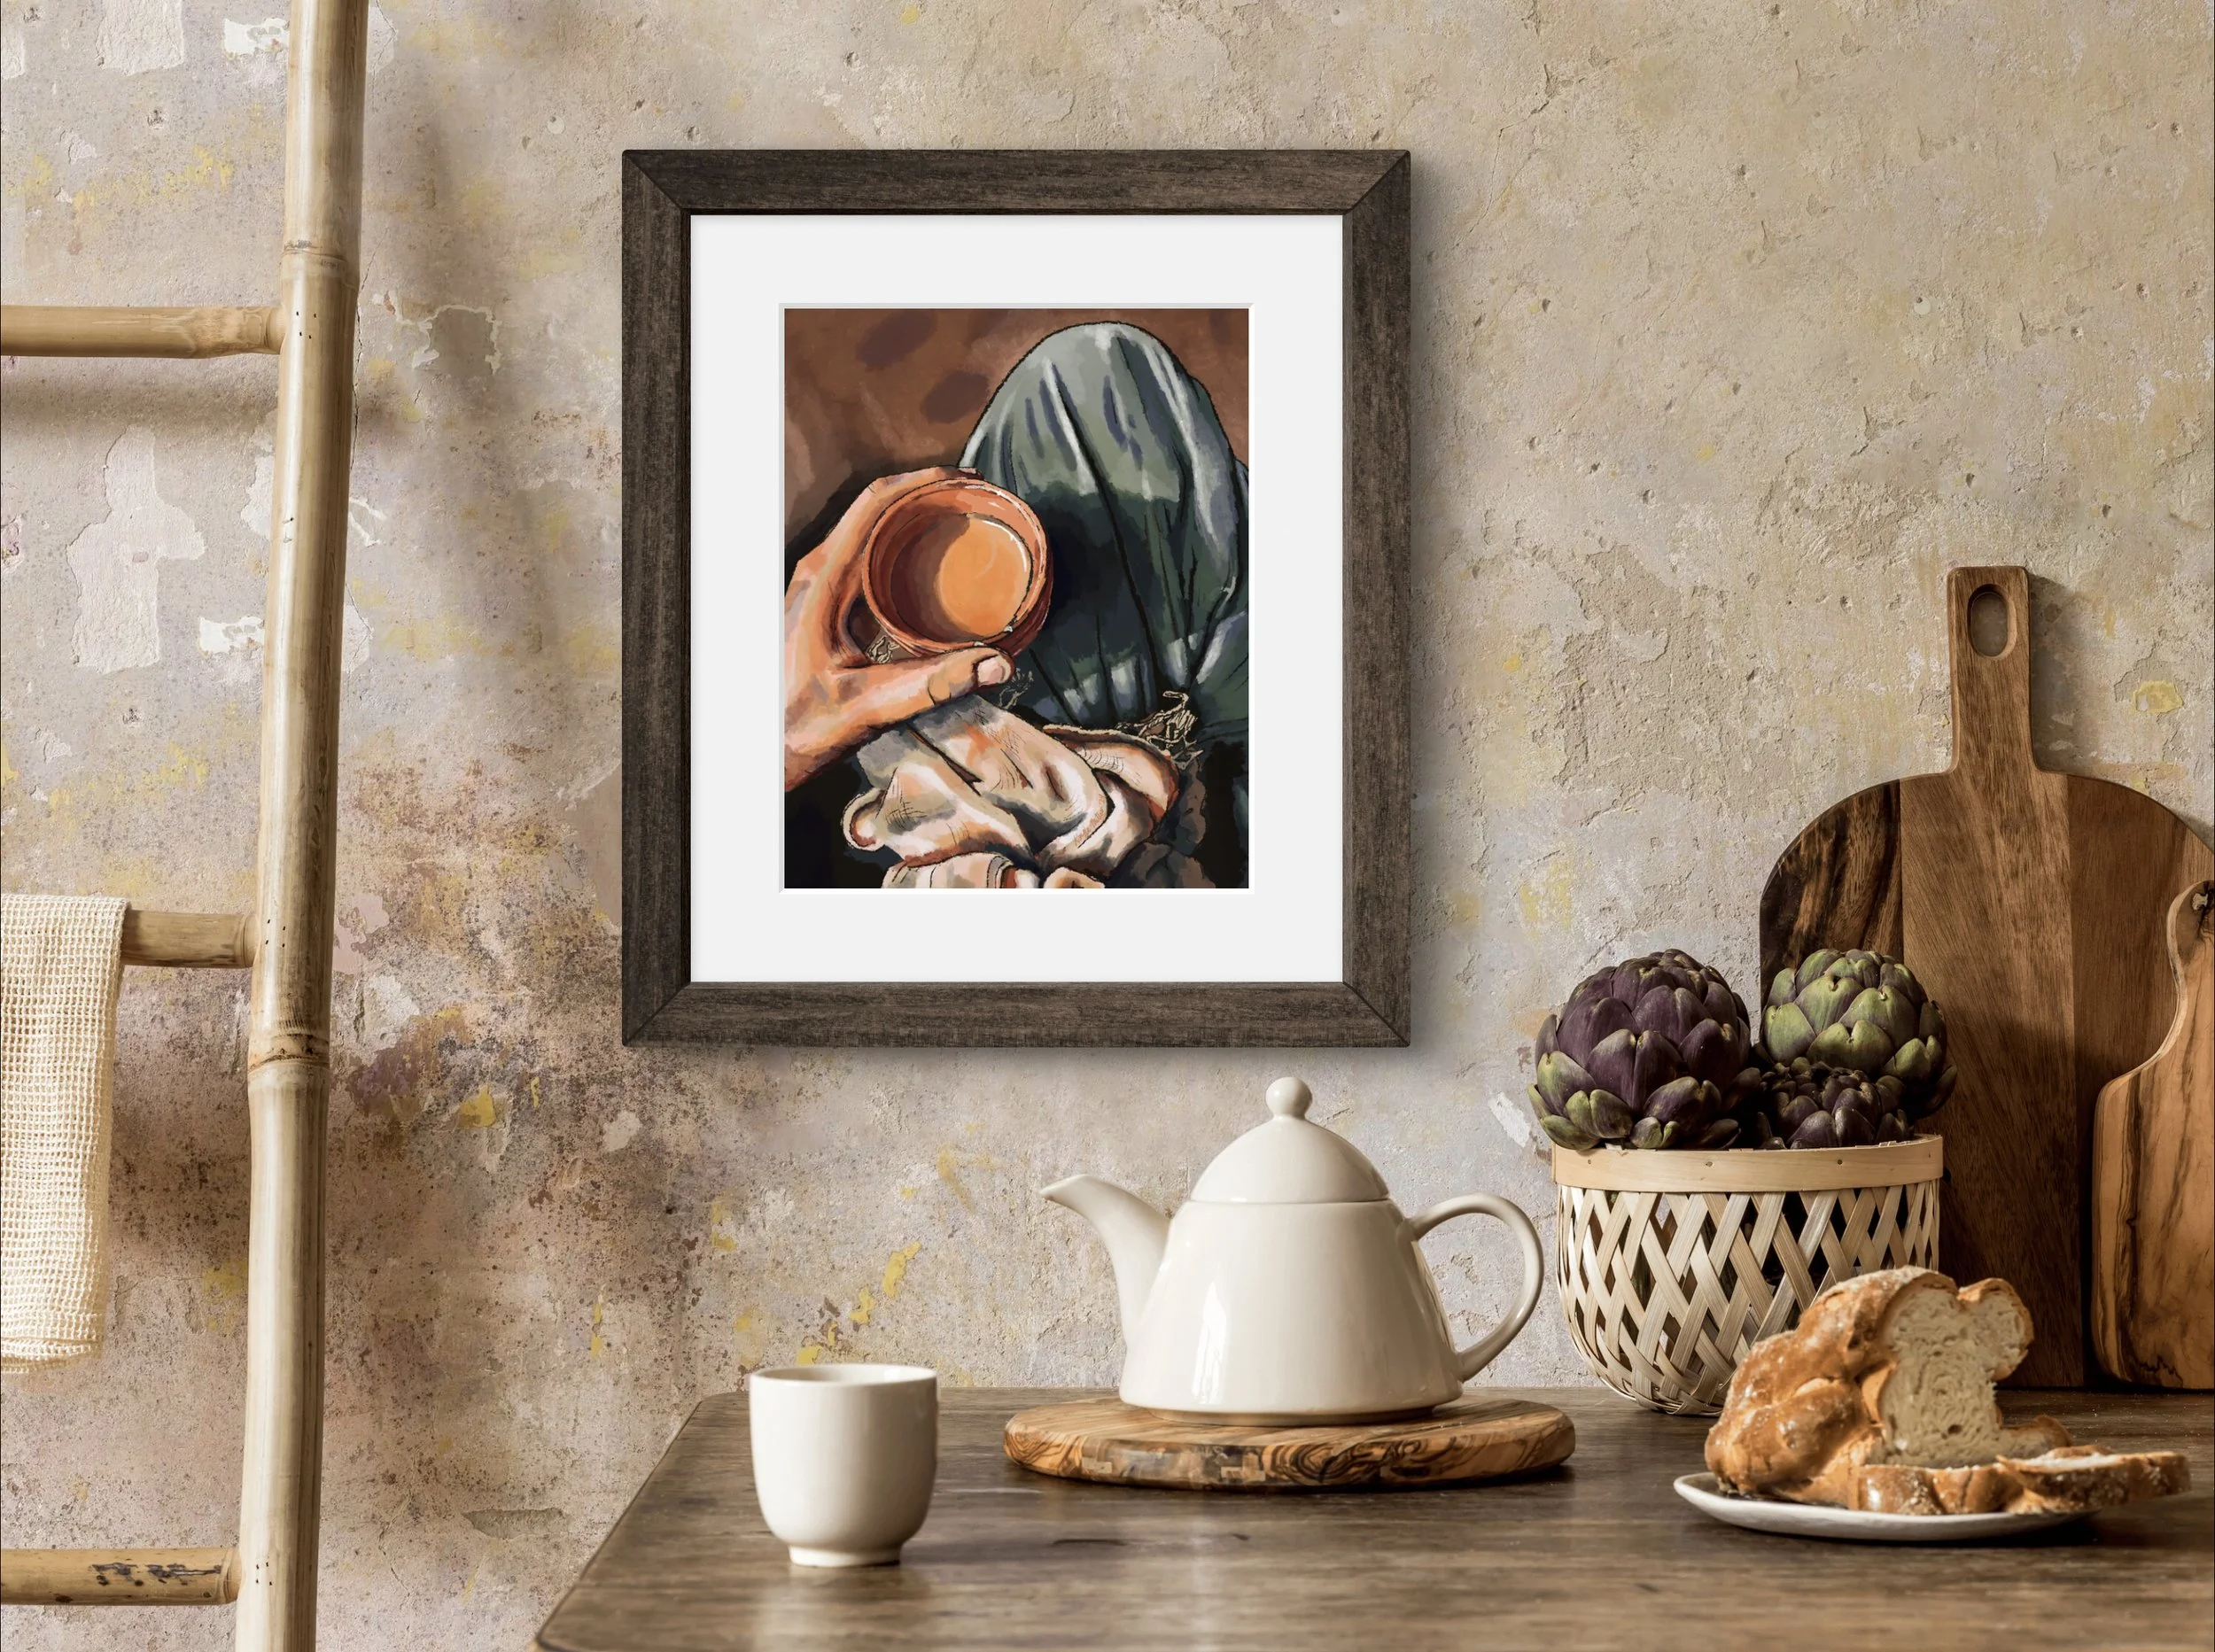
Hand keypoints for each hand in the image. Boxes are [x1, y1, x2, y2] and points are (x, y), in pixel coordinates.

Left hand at [784, 468, 1013, 789]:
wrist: (764, 749)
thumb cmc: (804, 727)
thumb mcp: (871, 708)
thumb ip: (934, 686)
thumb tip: (998, 665)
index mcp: (824, 583)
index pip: (874, 506)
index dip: (922, 482)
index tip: (966, 480)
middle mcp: (816, 572)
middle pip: (874, 507)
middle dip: (925, 492)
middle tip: (974, 498)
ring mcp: (815, 584)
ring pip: (867, 528)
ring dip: (911, 515)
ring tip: (959, 520)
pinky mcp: (821, 601)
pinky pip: (863, 552)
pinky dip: (898, 542)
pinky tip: (928, 562)